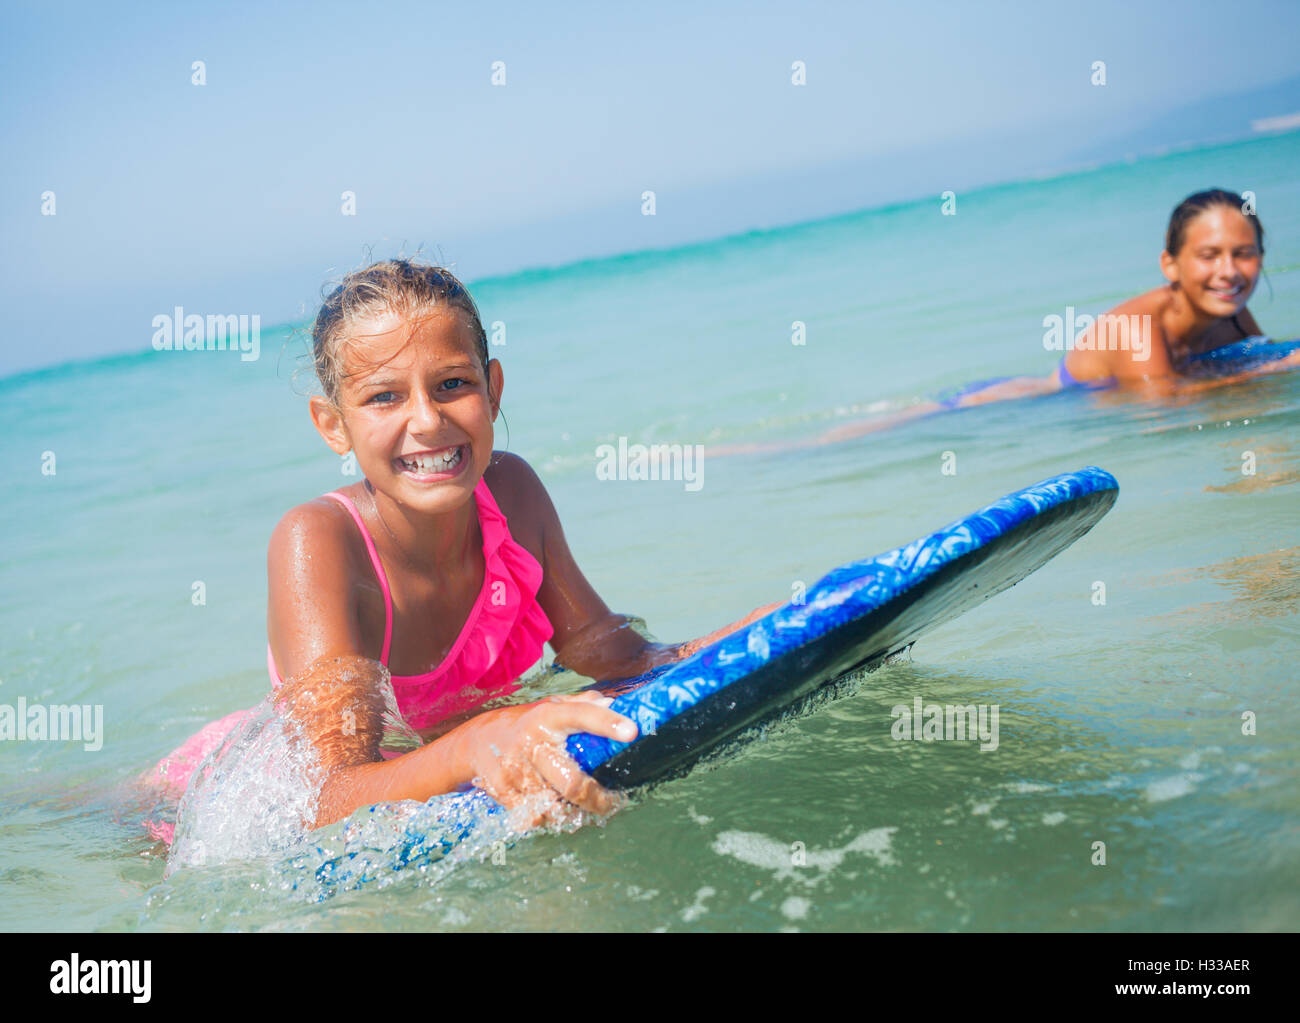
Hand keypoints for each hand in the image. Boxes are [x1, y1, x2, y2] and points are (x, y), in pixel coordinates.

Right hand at [455, 692, 637, 826]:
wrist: (475, 742)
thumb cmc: (527, 724)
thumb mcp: (551, 706)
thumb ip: (583, 705)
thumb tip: (614, 703)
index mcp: (548, 716)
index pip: (582, 716)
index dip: (608, 723)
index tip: (632, 731)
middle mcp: (532, 742)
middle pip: (572, 783)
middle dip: (598, 800)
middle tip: (612, 804)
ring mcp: (516, 771)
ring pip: (555, 808)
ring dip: (573, 813)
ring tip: (579, 808)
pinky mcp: (503, 793)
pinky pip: (536, 818)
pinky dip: (549, 819)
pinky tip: (552, 810)